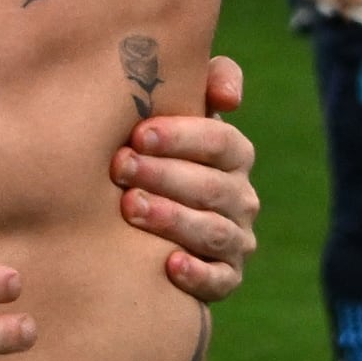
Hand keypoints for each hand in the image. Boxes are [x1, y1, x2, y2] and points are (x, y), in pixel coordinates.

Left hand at [117, 56, 262, 299]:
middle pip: (212, 186)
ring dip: (172, 218)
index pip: (220, 141)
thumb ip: (207, 80)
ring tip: (131, 207)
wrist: (140, 226)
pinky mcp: (226, 278)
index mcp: (233, 154)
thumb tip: (230, 97)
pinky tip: (169, 264)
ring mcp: (236, 239)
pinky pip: (220, 280)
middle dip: (164, 175)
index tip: (137, 134)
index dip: (181, 137)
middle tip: (120, 167)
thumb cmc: (152, 152)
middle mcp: (241, 197)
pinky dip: (197, 274)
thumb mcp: (175, 111)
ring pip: (213, 231)